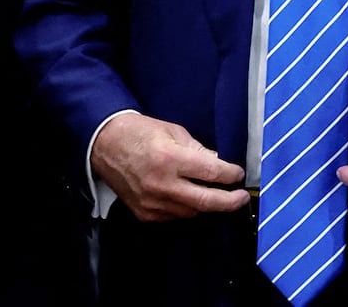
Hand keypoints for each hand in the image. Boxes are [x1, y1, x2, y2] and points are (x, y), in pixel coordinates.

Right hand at [90, 113, 247, 220]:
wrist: (105, 145)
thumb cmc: (140, 133)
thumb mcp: (173, 131)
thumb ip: (198, 150)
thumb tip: (219, 165)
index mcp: (169, 158)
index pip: (211, 172)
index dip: (230, 175)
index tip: (239, 174)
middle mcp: (161, 184)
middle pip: (206, 201)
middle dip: (230, 202)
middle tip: (242, 198)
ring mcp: (152, 203)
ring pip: (192, 212)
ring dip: (207, 204)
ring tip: (216, 194)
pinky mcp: (144, 214)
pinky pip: (175, 216)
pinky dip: (187, 208)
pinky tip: (190, 196)